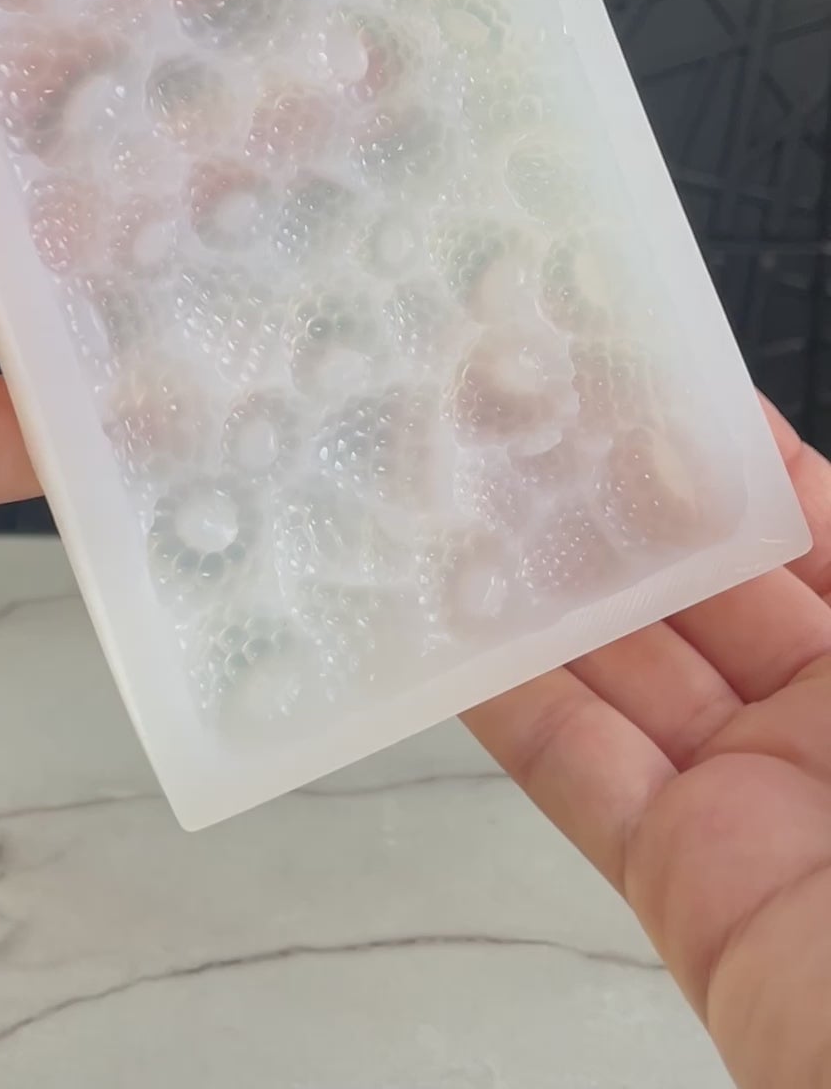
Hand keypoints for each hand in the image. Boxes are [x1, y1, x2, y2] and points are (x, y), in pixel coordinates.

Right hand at [465, 399, 830, 1088]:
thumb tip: (773, 453)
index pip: (807, 524)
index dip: (729, 449)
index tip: (642, 370)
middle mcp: (829, 717)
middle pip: (702, 585)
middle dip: (617, 502)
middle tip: (523, 417)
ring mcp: (751, 795)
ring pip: (626, 668)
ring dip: (543, 589)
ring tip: (459, 496)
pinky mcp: (683, 876)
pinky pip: (584, 772)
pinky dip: (511, 703)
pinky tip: (454, 632)